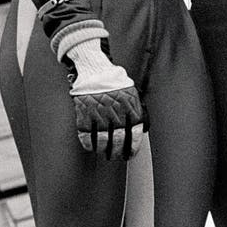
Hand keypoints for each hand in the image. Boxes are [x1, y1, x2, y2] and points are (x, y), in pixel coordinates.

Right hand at [53, 23, 146, 159]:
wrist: (95, 70)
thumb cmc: (115, 84)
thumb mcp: (132, 94)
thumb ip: (137, 111)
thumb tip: (142, 130)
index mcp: (129, 106)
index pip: (134, 133)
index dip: (133, 147)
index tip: (131, 154)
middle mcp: (115, 111)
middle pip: (118, 139)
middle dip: (118, 151)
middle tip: (116, 156)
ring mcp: (98, 112)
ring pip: (101, 139)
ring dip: (104, 150)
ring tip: (105, 153)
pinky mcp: (84, 112)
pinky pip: (85, 134)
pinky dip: (88, 144)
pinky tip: (91, 148)